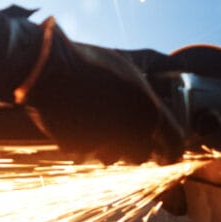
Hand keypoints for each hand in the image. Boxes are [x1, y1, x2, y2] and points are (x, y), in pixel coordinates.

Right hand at [23, 25, 186, 164]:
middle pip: (141, 155)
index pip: (174, 143)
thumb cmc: (88, 64)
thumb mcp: (127, 69)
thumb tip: (160, 93)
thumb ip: (144, 93)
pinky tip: (75, 120)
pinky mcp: (77, 150)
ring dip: (108, 146)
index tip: (169, 156)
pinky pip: (85, 151)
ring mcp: (103, 144)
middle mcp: (131, 133)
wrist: (46, 70)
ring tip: (94, 121)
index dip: (172, 152)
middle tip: (123, 133)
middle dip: (135, 148)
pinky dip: (82, 141)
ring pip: (112, 157)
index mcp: (149, 112)